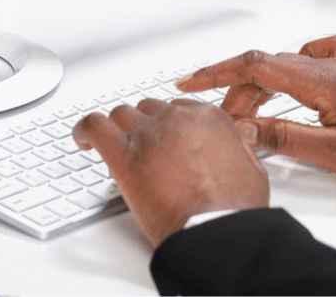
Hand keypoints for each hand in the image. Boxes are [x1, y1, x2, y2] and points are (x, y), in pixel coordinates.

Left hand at [72, 98, 270, 248]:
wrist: (213, 228)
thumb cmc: (232, 206)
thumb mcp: (252, 168)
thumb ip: (241, 147)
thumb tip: (238, 141)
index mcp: (209, 118)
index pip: (181, 107)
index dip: (170, 124)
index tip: (164, 138)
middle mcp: (178, 117)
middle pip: (150, 107)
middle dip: (144, 125)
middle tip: (140, 147)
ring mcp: (150, 133)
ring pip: (123, 112)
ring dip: (118, 127)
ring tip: (111, 142)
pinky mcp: (124, 155)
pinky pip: (94, 126)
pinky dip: (85, 129)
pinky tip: (83, 140)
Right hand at [176, 35, 335, 193]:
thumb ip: (288, 137)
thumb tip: (247, 127)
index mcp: (325, 80)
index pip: (259, 64)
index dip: (219, 71)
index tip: (191, 80)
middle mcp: (334, 68)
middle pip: (270, 65)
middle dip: (237, 90)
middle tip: (223, 121)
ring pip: (289, 65)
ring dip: (262, 86)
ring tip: (250, 115)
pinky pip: (315, 62)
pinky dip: (293, 72)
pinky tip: (292, 90)